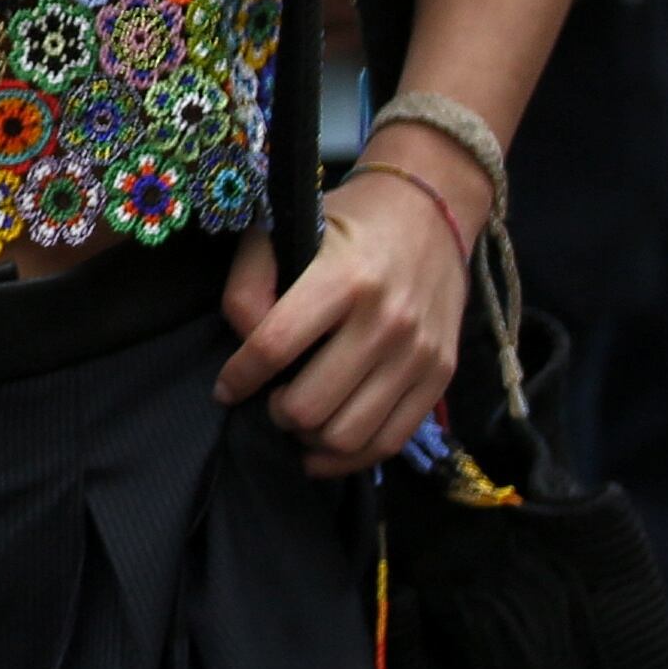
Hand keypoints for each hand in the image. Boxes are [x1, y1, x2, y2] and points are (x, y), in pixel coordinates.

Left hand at [220, 207, 468, 477]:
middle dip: (276, 412)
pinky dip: (348, 458)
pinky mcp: (442, 375)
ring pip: (348, 433)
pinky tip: (321, 447)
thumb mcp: (283, 229)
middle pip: (311, 404)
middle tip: (270, 399)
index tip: (225, 390)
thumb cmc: (345, 222)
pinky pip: (390, 440)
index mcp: (343, 278)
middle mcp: (387, 320)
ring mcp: (419, 353)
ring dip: (309, 437)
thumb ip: (249, 284)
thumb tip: (244, 343)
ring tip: (297, 417)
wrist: (432, 211)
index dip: (240, 377)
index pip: (275, 346)